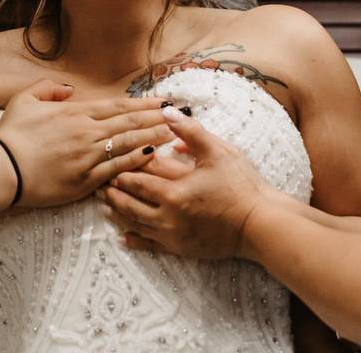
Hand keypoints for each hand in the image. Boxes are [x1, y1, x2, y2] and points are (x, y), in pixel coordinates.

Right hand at [0, 80, 174, 207]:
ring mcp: (89, 156)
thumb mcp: (25, 100)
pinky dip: (138, 161)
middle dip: (157, 118)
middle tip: (179, 115)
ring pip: (130, 144)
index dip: (143, 104)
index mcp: (76, 112)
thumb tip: (68, 89)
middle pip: (130, 123)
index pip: (118, 106)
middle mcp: (87, 132)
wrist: (1, 168)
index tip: (162, 102)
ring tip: (175, 133)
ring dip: (155, 137)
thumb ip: (48, 88)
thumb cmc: (11, 135)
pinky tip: (154, 157)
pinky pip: (118, 168)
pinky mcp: (86, 180)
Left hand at [101, 106, 274, 258]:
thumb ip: (190, 131)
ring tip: (103, 204)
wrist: (261, 225)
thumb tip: (167, 111)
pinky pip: (150, 246)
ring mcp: (173, 234)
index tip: (110, 158)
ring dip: (118, 212)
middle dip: (114, 189)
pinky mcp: (181, 248)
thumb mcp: (218, 151)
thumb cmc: (242, 185)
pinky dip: (135, 240)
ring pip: (136, 222)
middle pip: (132, 200)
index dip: (123, 165)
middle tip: (99, 180)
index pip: (141, 174)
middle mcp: (169, 213)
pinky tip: (123, 237)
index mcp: (176, 188)